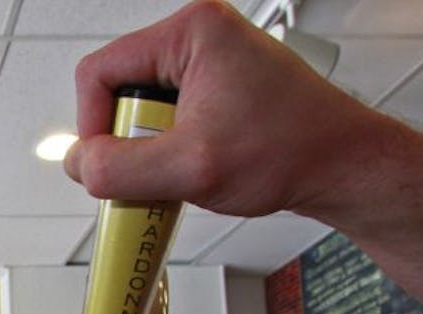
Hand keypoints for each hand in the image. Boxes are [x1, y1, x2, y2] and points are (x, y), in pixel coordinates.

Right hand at [63, 0, 389, 222]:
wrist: (345, 168)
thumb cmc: (293, 151)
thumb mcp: (190, 168)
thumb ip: (119, 169)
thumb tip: (78, 165)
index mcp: (191, 32)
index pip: (98, 73)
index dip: (93, 125)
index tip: (111, 164)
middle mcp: (198, 38)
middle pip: (117, 92)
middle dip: (128, 142)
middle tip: (164, 167)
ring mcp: (209, 63)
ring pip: (139, 112)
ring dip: (149, 152)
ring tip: (185, 171)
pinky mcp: (216, 89)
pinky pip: (164, 121)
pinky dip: (168, 154)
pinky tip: (194, 170)